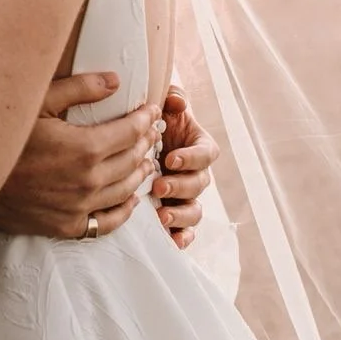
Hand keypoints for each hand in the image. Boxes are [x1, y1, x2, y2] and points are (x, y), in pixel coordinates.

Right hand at [0, 73, 161, 240]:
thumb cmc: (3, 136)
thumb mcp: (38, 102)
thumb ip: (79, 88)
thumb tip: (115, 80)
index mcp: (85, 148)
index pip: (130, 132)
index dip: (145, 119)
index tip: (152, 111)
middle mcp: (88, 180)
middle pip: (132, 160)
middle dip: (145, 142)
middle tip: (151, 131)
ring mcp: (78, 207)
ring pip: (125, 190)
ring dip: (140, 173)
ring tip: (146, 160)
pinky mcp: (66, 226)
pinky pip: (106, 223)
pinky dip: (124, 211)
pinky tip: (130, 200)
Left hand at [152, 85, 218, 250]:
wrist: (134, 140)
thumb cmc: (151, 119)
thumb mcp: (161, 103)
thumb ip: (172, 98)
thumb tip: (176, 103)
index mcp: (198, 145)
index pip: (206, 153)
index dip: (192, 157)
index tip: (171, 158)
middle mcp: (196, 172)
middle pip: (199, 184)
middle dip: (180, 186)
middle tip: (158, 185)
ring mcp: (186, 195)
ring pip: (194, 210)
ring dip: (181, 215)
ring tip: (162, 216)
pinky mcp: (175, 213)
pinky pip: (186, 230)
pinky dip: (182, 237)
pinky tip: (172, 241)